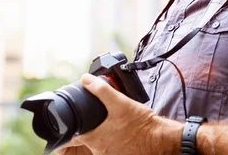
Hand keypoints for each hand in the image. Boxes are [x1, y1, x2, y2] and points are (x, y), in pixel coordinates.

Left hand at [62, 73, 177, 154]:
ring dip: (99, 138)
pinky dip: (111, 144)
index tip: (67, 125)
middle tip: (88, 123)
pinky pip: (110, 151)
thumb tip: (85, 79)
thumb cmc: (141, 124)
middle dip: (84, 133)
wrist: (161, 140)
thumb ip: (101, 90)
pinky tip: (118, 135)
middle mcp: (100, 151)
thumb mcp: (120, 103)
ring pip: (98, 147)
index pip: (71, 138)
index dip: (67, 131)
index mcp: (95, 138)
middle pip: (84, 143)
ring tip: (108, 126)